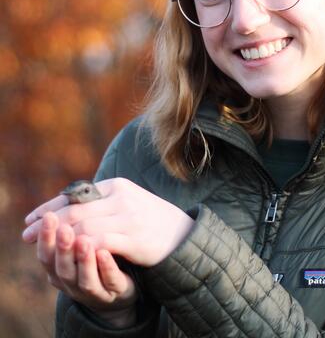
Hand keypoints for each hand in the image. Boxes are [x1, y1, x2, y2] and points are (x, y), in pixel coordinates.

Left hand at [23, 177, 193, 266]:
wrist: (181, 233)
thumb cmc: (148, 219)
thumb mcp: (125, 202)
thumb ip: (100, 202)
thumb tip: (66, 207)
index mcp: (117, 185)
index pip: (75, 195)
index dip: (49, 207)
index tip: (30, 219)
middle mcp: (122, 197)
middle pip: (76, 211)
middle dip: (48, 224)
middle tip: (26, 235)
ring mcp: (129, 217)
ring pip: (85, 228)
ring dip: (62, 240)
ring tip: (45, 249)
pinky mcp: (135, 238)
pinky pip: (102, 243)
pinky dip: (83, 249)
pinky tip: (71, 256)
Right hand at [38, 212, 136, 327]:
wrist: (131, 276)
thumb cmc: (101, 250)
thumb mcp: (85, 236)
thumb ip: (75, 222)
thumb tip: (64, 195)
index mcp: (61, 268)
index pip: (46, 254)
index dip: (45, 236)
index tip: (46, 216)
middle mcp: (74, 282)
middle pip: (62, 267)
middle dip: (61, 246)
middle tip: (62, 227)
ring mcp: (96, 290)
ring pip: (84, 280)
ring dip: (83, 259)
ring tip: (82, 240)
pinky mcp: (117, 290)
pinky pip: (111, 282)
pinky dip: (106, 268)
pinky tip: (105, 253)